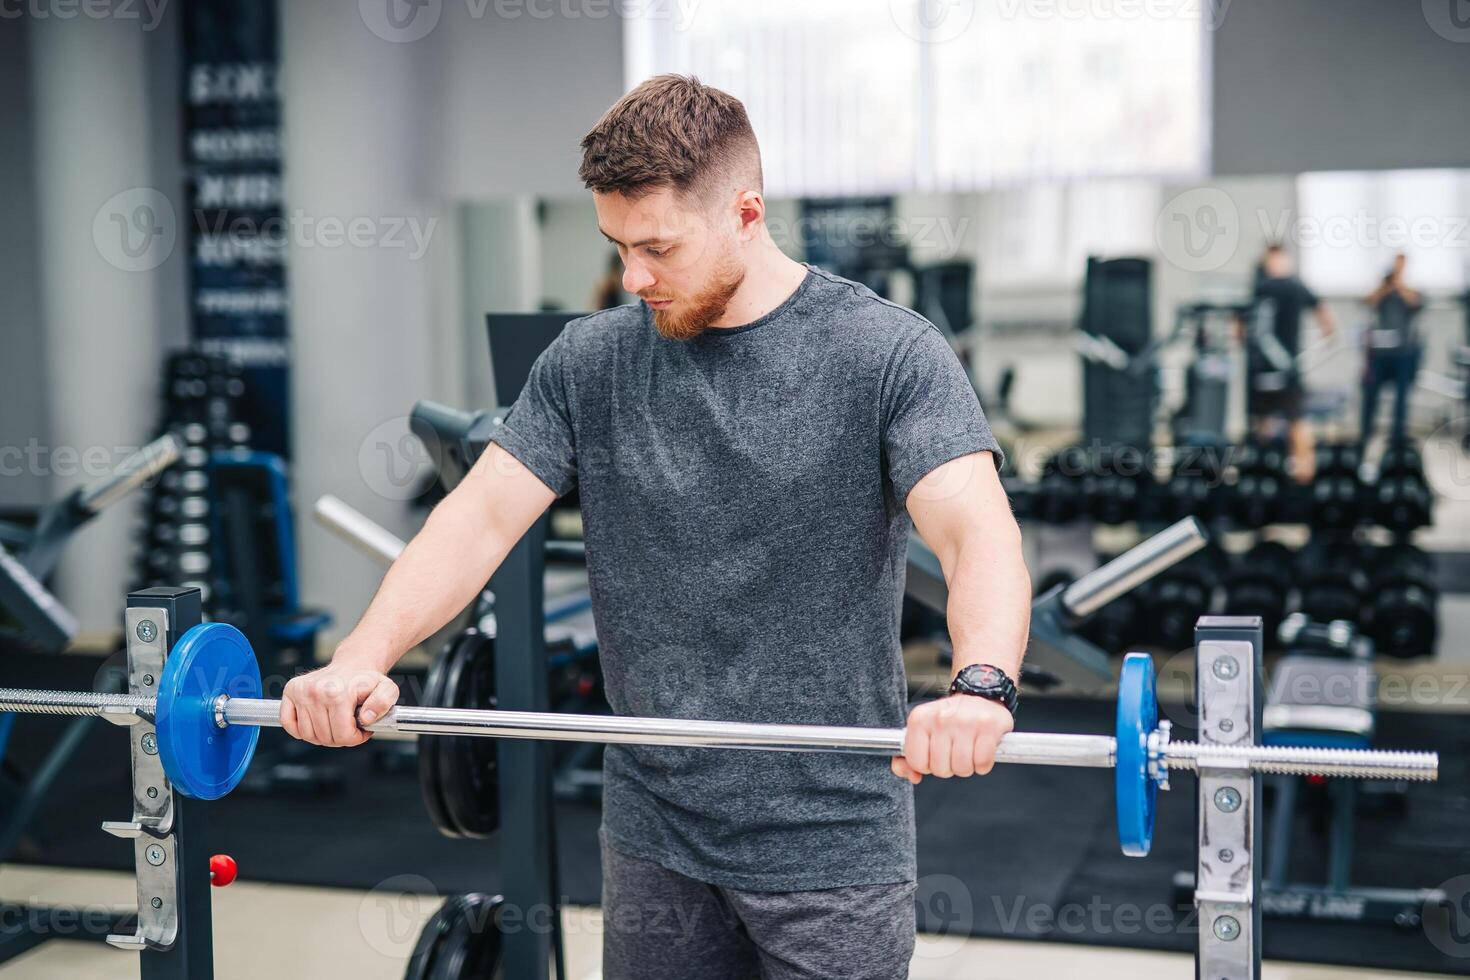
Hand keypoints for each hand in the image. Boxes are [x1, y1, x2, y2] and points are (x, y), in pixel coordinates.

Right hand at [281, 661, 398, 746]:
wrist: (352, 666)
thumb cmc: (366, 681)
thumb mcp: (387, 689)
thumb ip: (383, 703)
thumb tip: (366, 718)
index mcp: (338, 692)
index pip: (342, 735)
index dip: (355, 738)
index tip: (361, 730)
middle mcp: (315, 691)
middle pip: (324, 737)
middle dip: (340, 738)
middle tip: (349, 726)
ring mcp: (300, 691)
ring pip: (307, 734)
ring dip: (322, 735)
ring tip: (335, 723)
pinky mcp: (290, 691)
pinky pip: (288, 724)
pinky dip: (301, 730)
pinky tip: (316, 723)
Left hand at [892, 695, 1013, 784]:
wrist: (980, 693)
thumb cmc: (951, 717)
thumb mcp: (925, 729)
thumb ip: (911, 756)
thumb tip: (912, 776)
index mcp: (920, 719)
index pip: (916, 761)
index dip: (927, 765)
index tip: (933, 756)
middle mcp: (941, 718)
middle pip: (940, 769)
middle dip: (948, 767)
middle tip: (954, 752)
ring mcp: (965, 722)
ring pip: (962, 768)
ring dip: (967, 767)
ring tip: (968, 751)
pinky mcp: (988, 727)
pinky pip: (982, 763)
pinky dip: (983, 764)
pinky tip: (980, 752)